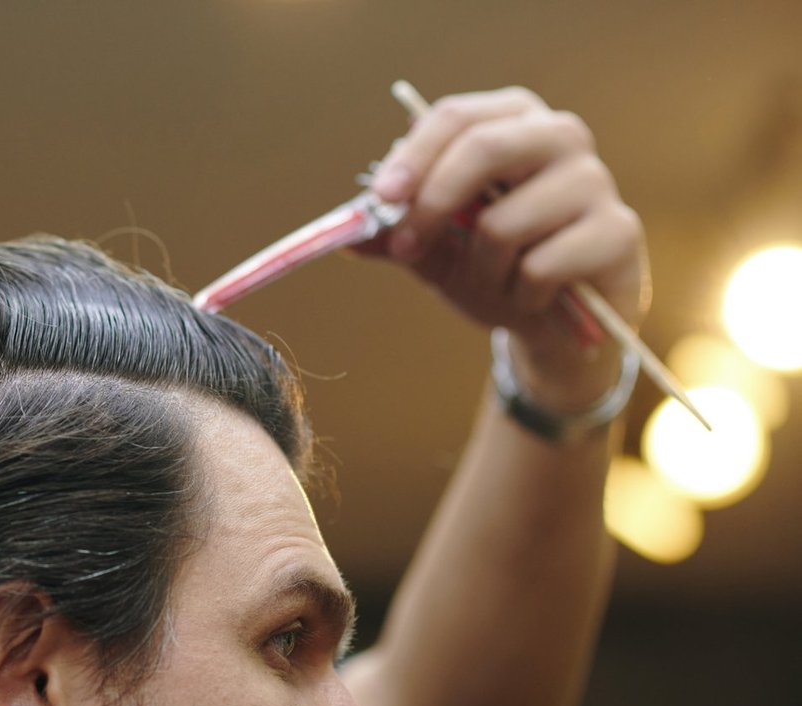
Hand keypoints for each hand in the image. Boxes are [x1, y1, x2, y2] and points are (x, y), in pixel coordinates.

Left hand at [367, 87, 649, 407]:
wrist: (555, 326)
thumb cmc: (495, 270)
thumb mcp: (435, 251)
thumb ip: (394, 236)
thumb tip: (347, 236)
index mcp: (512, 122)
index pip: (456, 117)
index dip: (412, 157)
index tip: (381, 198)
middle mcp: (559, 137)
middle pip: (483, 148)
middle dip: (432, 204)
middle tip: (407, 247)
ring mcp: (595, 182)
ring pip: (503, 223)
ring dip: (479, 270)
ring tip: (494, 281)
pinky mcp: (618, 232)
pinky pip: (539, 267)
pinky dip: (518, 295)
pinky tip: (533, 297)